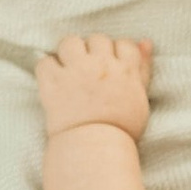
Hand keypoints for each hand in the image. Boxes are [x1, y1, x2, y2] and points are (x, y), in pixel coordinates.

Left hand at [38, 32, 153, 141]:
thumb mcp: (140, 98)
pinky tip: (53, 82)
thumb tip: (145, 41)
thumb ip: (143, 68)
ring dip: (68, 53)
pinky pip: (45, 61)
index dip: (116, 53)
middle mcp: (101, 65)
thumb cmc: (122, 130)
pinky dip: (47, 69)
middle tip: (88, 71)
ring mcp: (76, 71)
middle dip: (92, 51)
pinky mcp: (54, 82)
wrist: (96, 150)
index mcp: (125, 70)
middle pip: (97, 39)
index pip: (124, 44)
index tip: (110, 68)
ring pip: (70, 42)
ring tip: (69, 70)